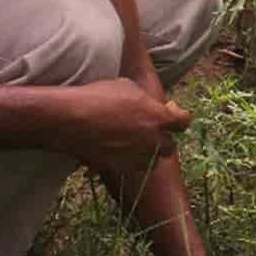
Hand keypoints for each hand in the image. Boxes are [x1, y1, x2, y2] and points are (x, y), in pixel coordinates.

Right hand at [50, 78, 191, 172]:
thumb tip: (148, 104)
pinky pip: (133, 168)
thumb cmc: (98, 96)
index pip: (184, 122)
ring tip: (133, 144)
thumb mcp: (126, 86)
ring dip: (148, 153)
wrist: (71, 119)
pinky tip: (117, 151)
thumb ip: (145, 99)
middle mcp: (153, 140)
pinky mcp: (122, 168)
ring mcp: (138, 157)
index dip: (179, 118)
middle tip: (149, 131)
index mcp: (158, 117)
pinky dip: (129, 162)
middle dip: (162, 139)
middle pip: (170, 146)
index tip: (172, 114)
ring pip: (153, 161)